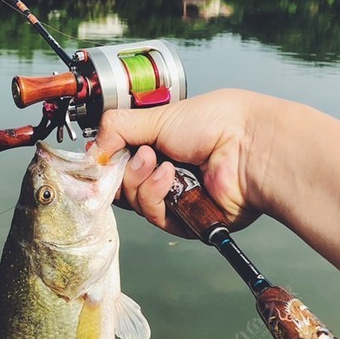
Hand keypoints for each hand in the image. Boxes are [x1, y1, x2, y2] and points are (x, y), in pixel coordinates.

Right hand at [95, 89, 273, 236]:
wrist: (248, 147)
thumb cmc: (212, 123)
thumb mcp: (154, 117)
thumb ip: (116, 129)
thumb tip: (91, 153)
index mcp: (160, 144)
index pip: (119, 159)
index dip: (107, 161)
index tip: (100, 157)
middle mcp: (166, 171)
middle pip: (122, 185)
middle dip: (124, 170)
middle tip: (143, 154)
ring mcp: (175, 197)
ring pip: (135, 202)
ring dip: (142, 181)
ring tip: (162, 163)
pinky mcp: (186, 221)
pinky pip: (154, 217)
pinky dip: (156, 196)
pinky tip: (170, 177)